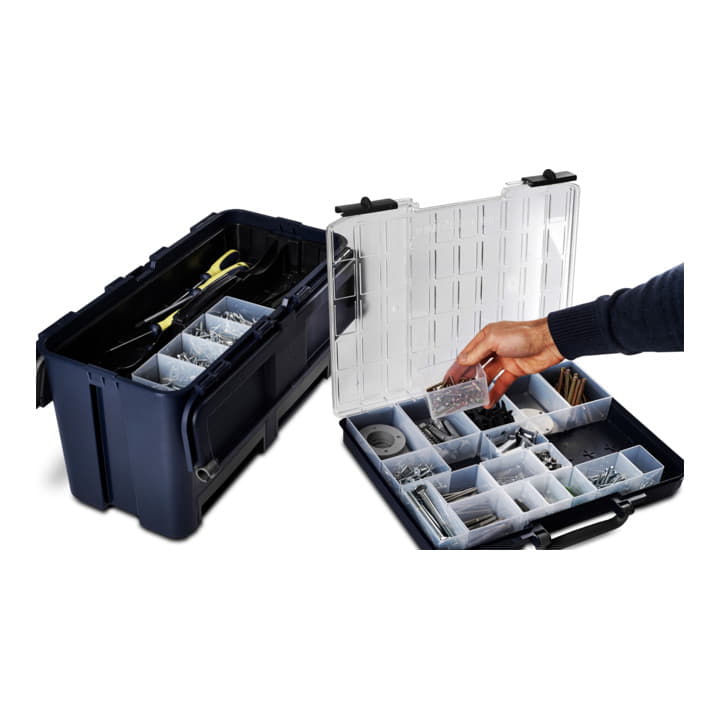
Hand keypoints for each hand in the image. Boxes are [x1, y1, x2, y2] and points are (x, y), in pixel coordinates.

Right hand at [445, 318, 563, 406]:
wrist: (551, 341)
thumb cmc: (526, 333)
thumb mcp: (494, 339)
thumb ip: (477, 351)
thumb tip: (463, 360)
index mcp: (487, 337)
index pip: (467, 355)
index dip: (457, 367)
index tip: (448, 378)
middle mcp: (494, 348)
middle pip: (475, 366)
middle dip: (466, 379)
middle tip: (456, 391)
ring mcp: (505, 360)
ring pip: (487, 377)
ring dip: (479, 388)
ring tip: (471, 399)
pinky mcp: (515, 370)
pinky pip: (501, 384)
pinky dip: (494, 393)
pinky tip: (488, 401)